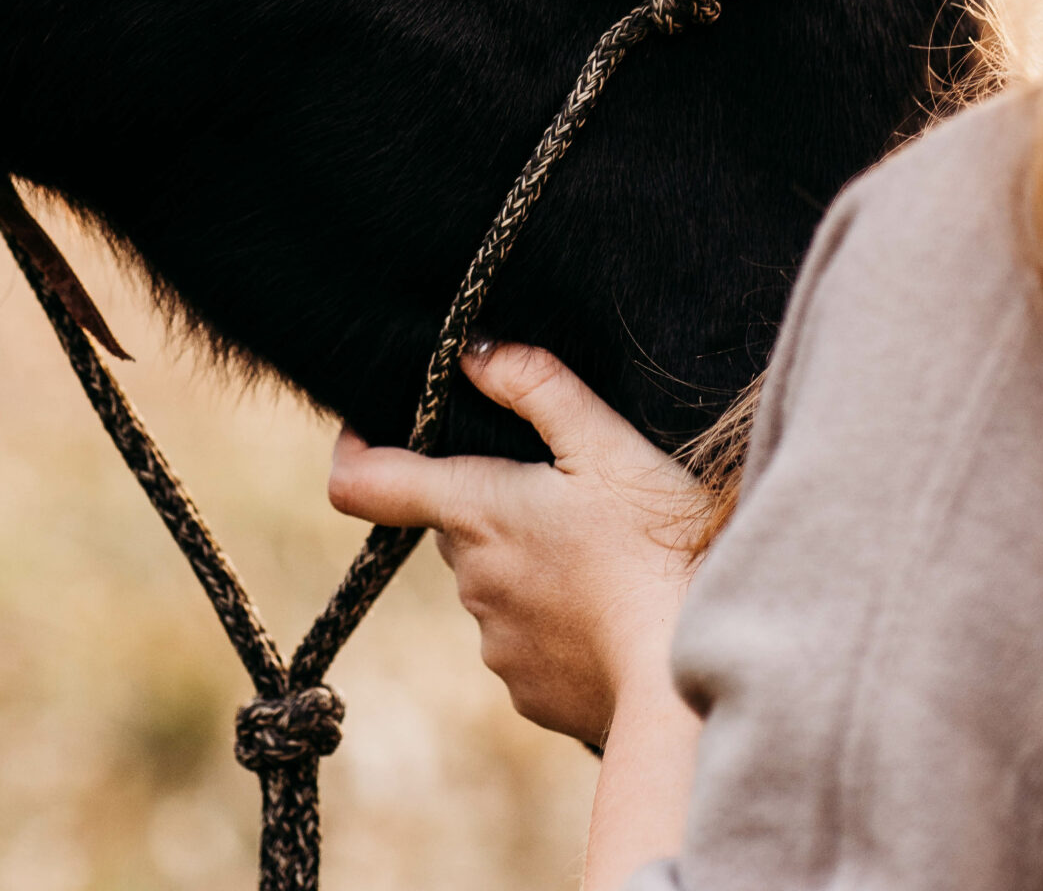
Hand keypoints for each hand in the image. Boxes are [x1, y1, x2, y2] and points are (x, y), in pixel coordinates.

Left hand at [328, 342, 699, 744]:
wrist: (688, 678)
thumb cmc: (654, 546)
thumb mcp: (606, 442)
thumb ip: (536, 384)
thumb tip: (472, 351)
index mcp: (474, 513)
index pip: (362, 484)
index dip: (355, 450)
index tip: (368, 430)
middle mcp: (469, 582)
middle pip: (455, 524)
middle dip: (493, 505)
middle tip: (566, 494)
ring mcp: (496, 644)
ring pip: (493, 581)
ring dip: (529, 562)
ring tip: (603, 558)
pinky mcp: (529, 691)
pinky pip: (525, 639)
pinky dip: (555, 619)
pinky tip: (609, 610)